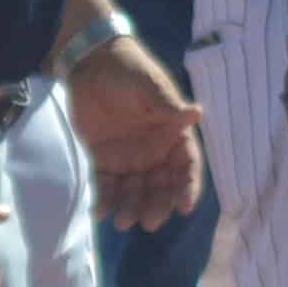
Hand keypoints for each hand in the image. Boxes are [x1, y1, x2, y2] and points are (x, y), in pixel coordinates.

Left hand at [76, 38, 206, 228]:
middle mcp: (154, 153)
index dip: (188, 188)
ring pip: (135, 193)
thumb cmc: (127, 71)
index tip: (185, 207)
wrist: (89, 64)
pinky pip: (106, 186)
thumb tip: (197, 113)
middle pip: (162, 188)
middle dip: (157, 206)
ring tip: (122, 223)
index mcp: (172, 135)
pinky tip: (98, 213)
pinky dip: (103, 201)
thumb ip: (168, 105)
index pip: (187, 167)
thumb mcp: (149, 86)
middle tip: (149, 222)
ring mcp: (129, 160)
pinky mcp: (103, 162)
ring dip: (131, 209)